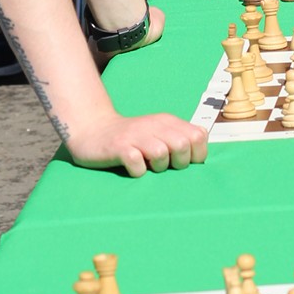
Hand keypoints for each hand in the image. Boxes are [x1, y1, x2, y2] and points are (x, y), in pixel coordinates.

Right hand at [76, 5, 205, 172]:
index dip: (196, 154)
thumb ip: (180, 140)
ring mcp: (134, 136)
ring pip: (161, 154)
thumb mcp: (158, 133)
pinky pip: (136, 164)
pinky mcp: (118, 148)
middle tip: (164, 165)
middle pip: (182, 145)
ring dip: (157, 167)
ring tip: (147, 165)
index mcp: (167, 122)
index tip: (181, 160)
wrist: (92, 131)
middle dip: (178, 162)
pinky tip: (132, 167)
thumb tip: (201, 158)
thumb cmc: (131, 139)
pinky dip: (137, 171)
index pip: (198, 136)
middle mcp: (153, 125)